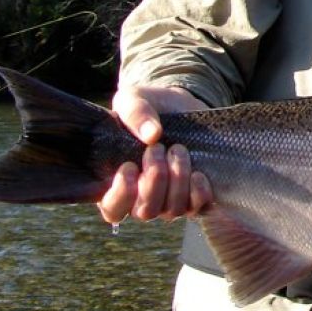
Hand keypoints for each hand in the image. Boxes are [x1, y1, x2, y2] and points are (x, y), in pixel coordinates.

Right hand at [98, 83, 213, 224]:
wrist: (181, 104)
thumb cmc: (150, 106)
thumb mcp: (134, 99)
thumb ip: (135, 112)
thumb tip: (152, 135)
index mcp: (118, 181)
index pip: (112, 209)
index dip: (120, 196)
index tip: (129, 166)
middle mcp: (142, 197)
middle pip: (144, 211)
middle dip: (154, 180)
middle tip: (158, 148)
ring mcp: (170, 199)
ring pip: (171, 210)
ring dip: (177, 180)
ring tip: (178, 149)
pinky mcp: (195, 195)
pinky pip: (197, 208)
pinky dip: (198, 192)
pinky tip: (198, 172)